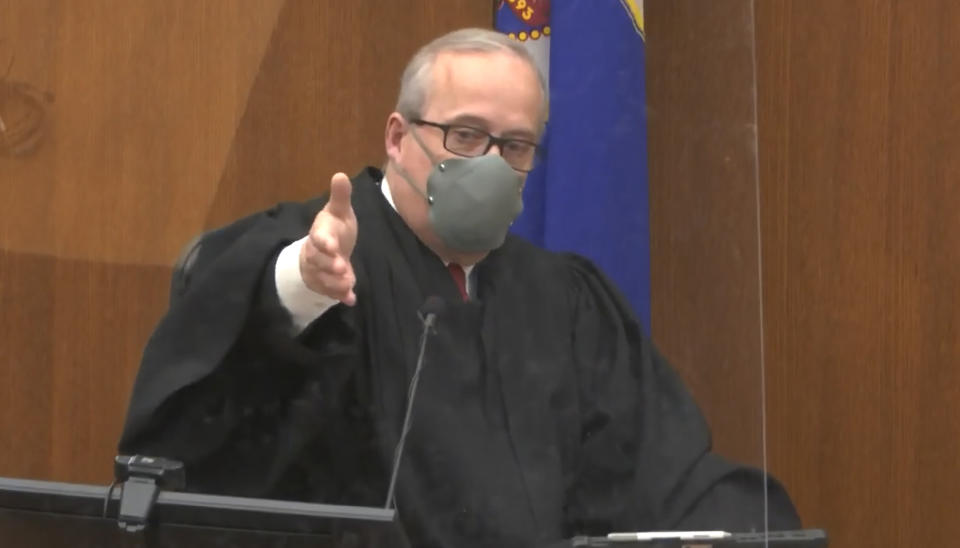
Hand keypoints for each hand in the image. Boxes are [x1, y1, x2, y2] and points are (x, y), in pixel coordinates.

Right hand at [300, 172, 357, 305]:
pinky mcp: (327, 284)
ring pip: (324, 278)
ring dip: (335, 282)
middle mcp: (316, 253)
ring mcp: (320, 270)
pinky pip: (331, 292)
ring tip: (348, 284)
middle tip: (343, 268)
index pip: (318, 237)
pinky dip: (340, 296)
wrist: (326, 248)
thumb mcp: (339, 211)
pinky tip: (351, 300)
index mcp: (320, 234)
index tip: (332, 246)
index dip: (324, 242)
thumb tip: (340, 174)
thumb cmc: (334, 227)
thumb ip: (340, 197)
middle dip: (330, 265)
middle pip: (319, 261)